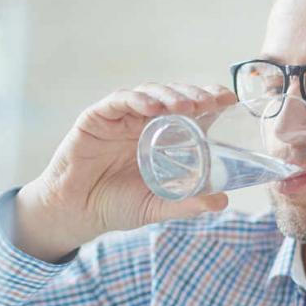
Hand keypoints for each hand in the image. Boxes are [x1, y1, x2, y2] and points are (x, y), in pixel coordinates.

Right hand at [14, 83, 235, 261]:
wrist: (76, 212)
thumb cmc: (116, 206)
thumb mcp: (156, 206)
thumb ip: (186, 204)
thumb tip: (222, 202)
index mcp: (162, 138)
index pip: (191, 111)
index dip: (210, 100)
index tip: (230, 100)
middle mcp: (144, 122)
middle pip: (173, 97)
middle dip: (193, 95)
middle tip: (210, 102)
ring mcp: (121, 118)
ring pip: (149, 93)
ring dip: (169, 95)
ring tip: (185, 106)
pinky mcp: (97, 117)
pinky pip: (119, 101)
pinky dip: (136, 100)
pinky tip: (150, 107)